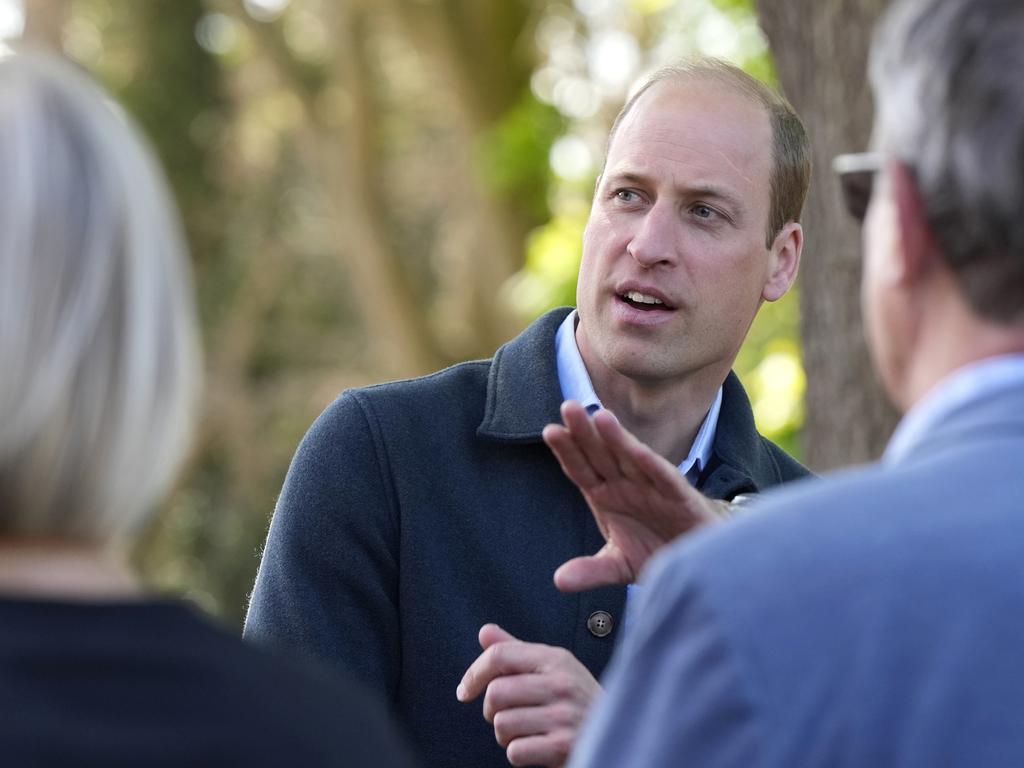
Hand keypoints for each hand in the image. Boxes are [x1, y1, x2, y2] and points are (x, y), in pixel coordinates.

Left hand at [457, 624, 600, 766]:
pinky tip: (538, 748)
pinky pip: (515, 750)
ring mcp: (564, 715)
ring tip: (528, 733)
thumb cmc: (578, 704)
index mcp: (556, 659)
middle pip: (495, 692)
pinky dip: (519, 755)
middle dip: (493, 711)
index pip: (500, 655)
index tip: (465, 691)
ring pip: (502, 724)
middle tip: (510, 717)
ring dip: (507, 736)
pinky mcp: (564, 746)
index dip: (474, 673)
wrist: (620, 738)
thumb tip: (485, 632)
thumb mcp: (553, 671)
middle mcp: (562, 683)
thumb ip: (517, 652)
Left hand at [542, 400, 721, 591]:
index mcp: (606, 494)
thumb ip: (591, 570)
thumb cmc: (656, 549)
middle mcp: (627, 485)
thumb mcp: (618, 565)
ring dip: (617, 438)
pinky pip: (665, 478)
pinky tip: (639, 452)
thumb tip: (560, 581)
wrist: (699, 557)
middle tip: (568, 407)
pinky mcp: (680, 497)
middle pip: (602, 455)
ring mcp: (653, 487)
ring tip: (600, 416)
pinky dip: (653, 465)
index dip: (567, 451)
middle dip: (585, 432)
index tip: (550, 431)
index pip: (581, 469)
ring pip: (632, 458)